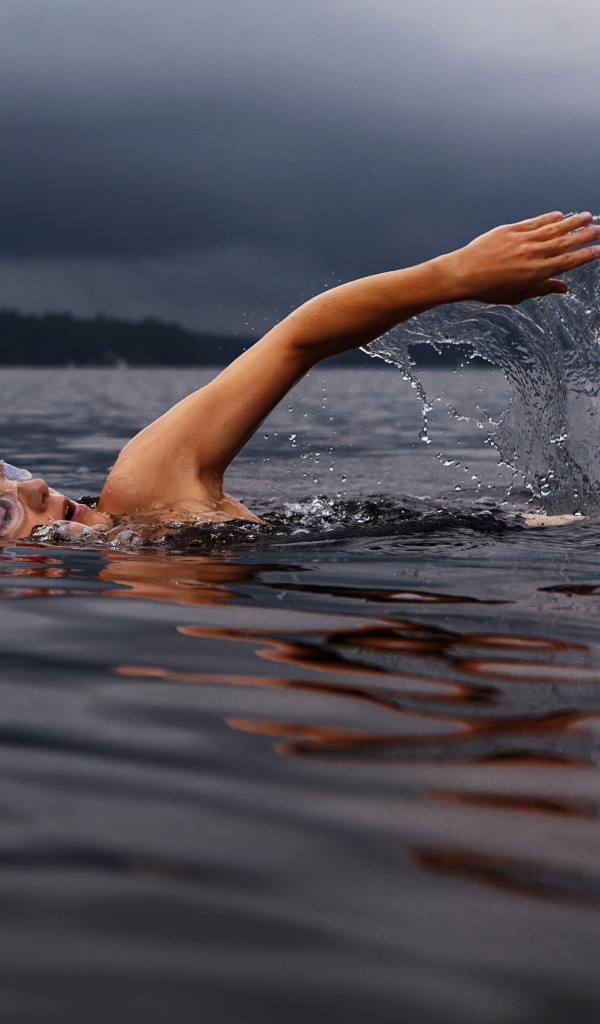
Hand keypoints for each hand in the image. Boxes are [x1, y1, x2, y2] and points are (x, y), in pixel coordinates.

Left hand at [443, 211, 599, 304]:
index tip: (599, 250)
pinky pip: (534, 222)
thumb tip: (564, 288)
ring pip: (553, 229)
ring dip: (572, 222)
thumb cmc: (487, 288)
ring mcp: (522, 240)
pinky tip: (560, 215)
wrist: (462, 273)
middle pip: (565, 242)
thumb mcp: (516, 295)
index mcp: (535, 272)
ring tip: (587, 216)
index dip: (585, 255)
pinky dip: (548, 218)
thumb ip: (542, 289)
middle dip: (585, 235)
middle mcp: (532, 254)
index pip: (567, 262)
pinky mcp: (510, 230)